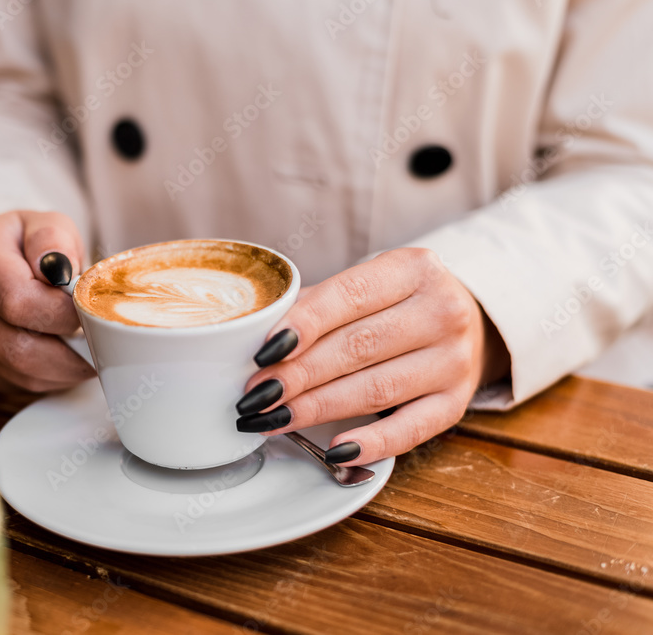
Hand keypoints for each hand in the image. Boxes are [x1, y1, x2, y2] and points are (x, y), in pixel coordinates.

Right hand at [0, 210, 94, 392]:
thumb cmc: (26, 246)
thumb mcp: (46, 225)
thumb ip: (54, 240)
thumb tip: (59, 270)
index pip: (19, 300)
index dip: (61, 313)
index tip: (83, 309)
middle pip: (18, 346)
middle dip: (67, 349)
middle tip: (93, 339)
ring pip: (19, 372)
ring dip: (62, 369)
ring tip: (83, 350)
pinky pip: (15, 384)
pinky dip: (48, 377)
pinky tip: (60, 358)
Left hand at [235, 248, 509, 464]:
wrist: (467, 321)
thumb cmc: (395, 303)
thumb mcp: (365, 284)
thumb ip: (315, 304)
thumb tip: (253, 336)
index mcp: (414, 268)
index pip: (349, 295)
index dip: (303, 324)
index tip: (262, 350)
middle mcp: (442, 311)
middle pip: (358, 347)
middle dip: (298, 374)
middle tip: (254, 393)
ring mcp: (454, 360)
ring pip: (376, 389)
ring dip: (317, 408)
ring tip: (272, 417)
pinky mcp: (455, 403)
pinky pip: (410, 430)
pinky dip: (370, 443)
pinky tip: (334, 451)